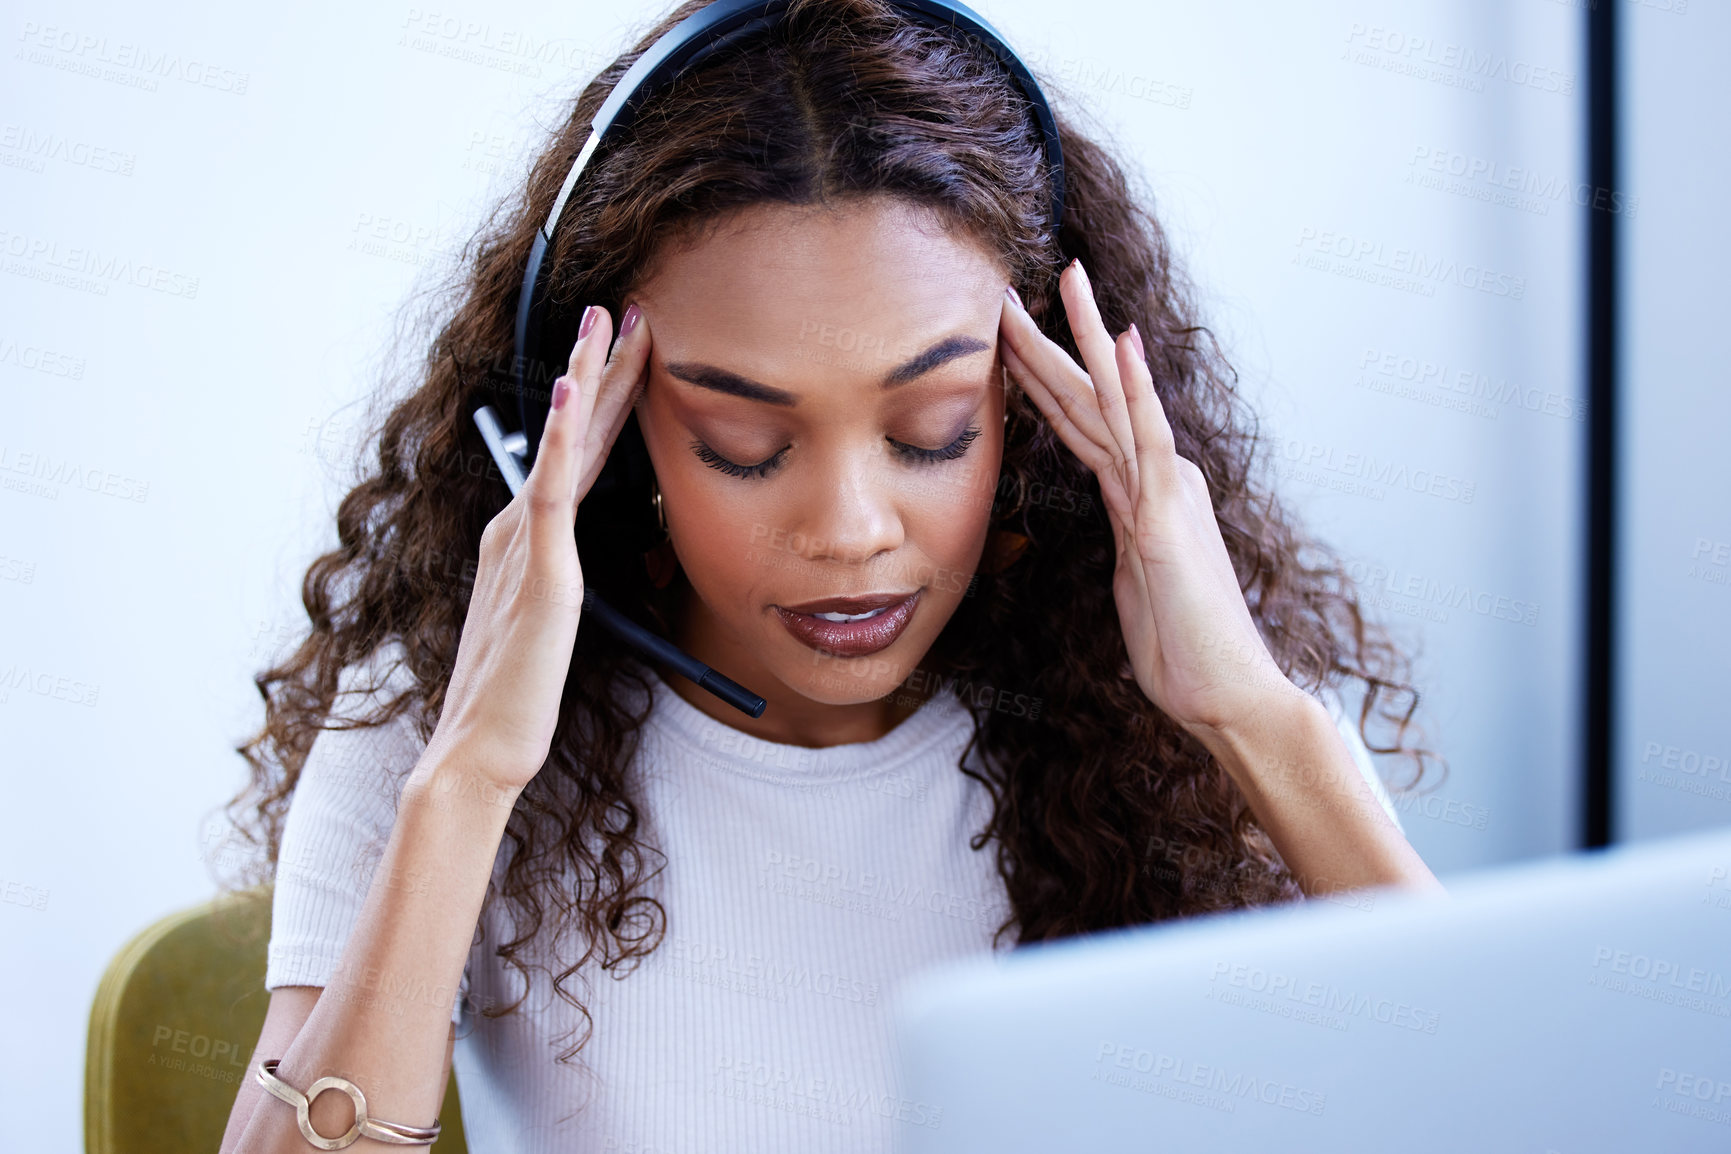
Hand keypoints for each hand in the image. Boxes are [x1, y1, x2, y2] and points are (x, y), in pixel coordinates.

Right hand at [421, 302, 650, 791]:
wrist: (480, 748)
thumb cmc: (516, 697)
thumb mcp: (550, 624)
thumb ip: (561, 581)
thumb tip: (580, 563)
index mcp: (531, 538)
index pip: (582, 453)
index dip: (609, 398)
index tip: (636, 347)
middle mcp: (522, 527)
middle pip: (576, 433)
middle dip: (604, 365)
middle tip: (628, 306)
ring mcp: (527, 544)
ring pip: (565, 445)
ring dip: (588, 377)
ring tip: (608, 323)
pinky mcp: (539, 571)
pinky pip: (553, 492)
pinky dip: (565, 438)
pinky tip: (575, 392)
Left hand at [998, 260, 1300, 738]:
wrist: (1225, 692)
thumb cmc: (1183, 650)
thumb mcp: (1139, 584)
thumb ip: (1131, 547)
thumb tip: (1122, 535)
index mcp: (1141, 492)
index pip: (1078, 422)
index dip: (1039, 378)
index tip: (1004, 338)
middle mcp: (1154, 476)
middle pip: (1086, 396)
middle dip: (1044, 342)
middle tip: (1006, 289)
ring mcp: (1163, 488)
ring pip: (1112, 398)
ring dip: (1086, 337)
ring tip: (1066, 277)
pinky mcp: (1167, 512)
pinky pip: (1146, 438)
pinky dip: (1134, 386)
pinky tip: (1122, 341)